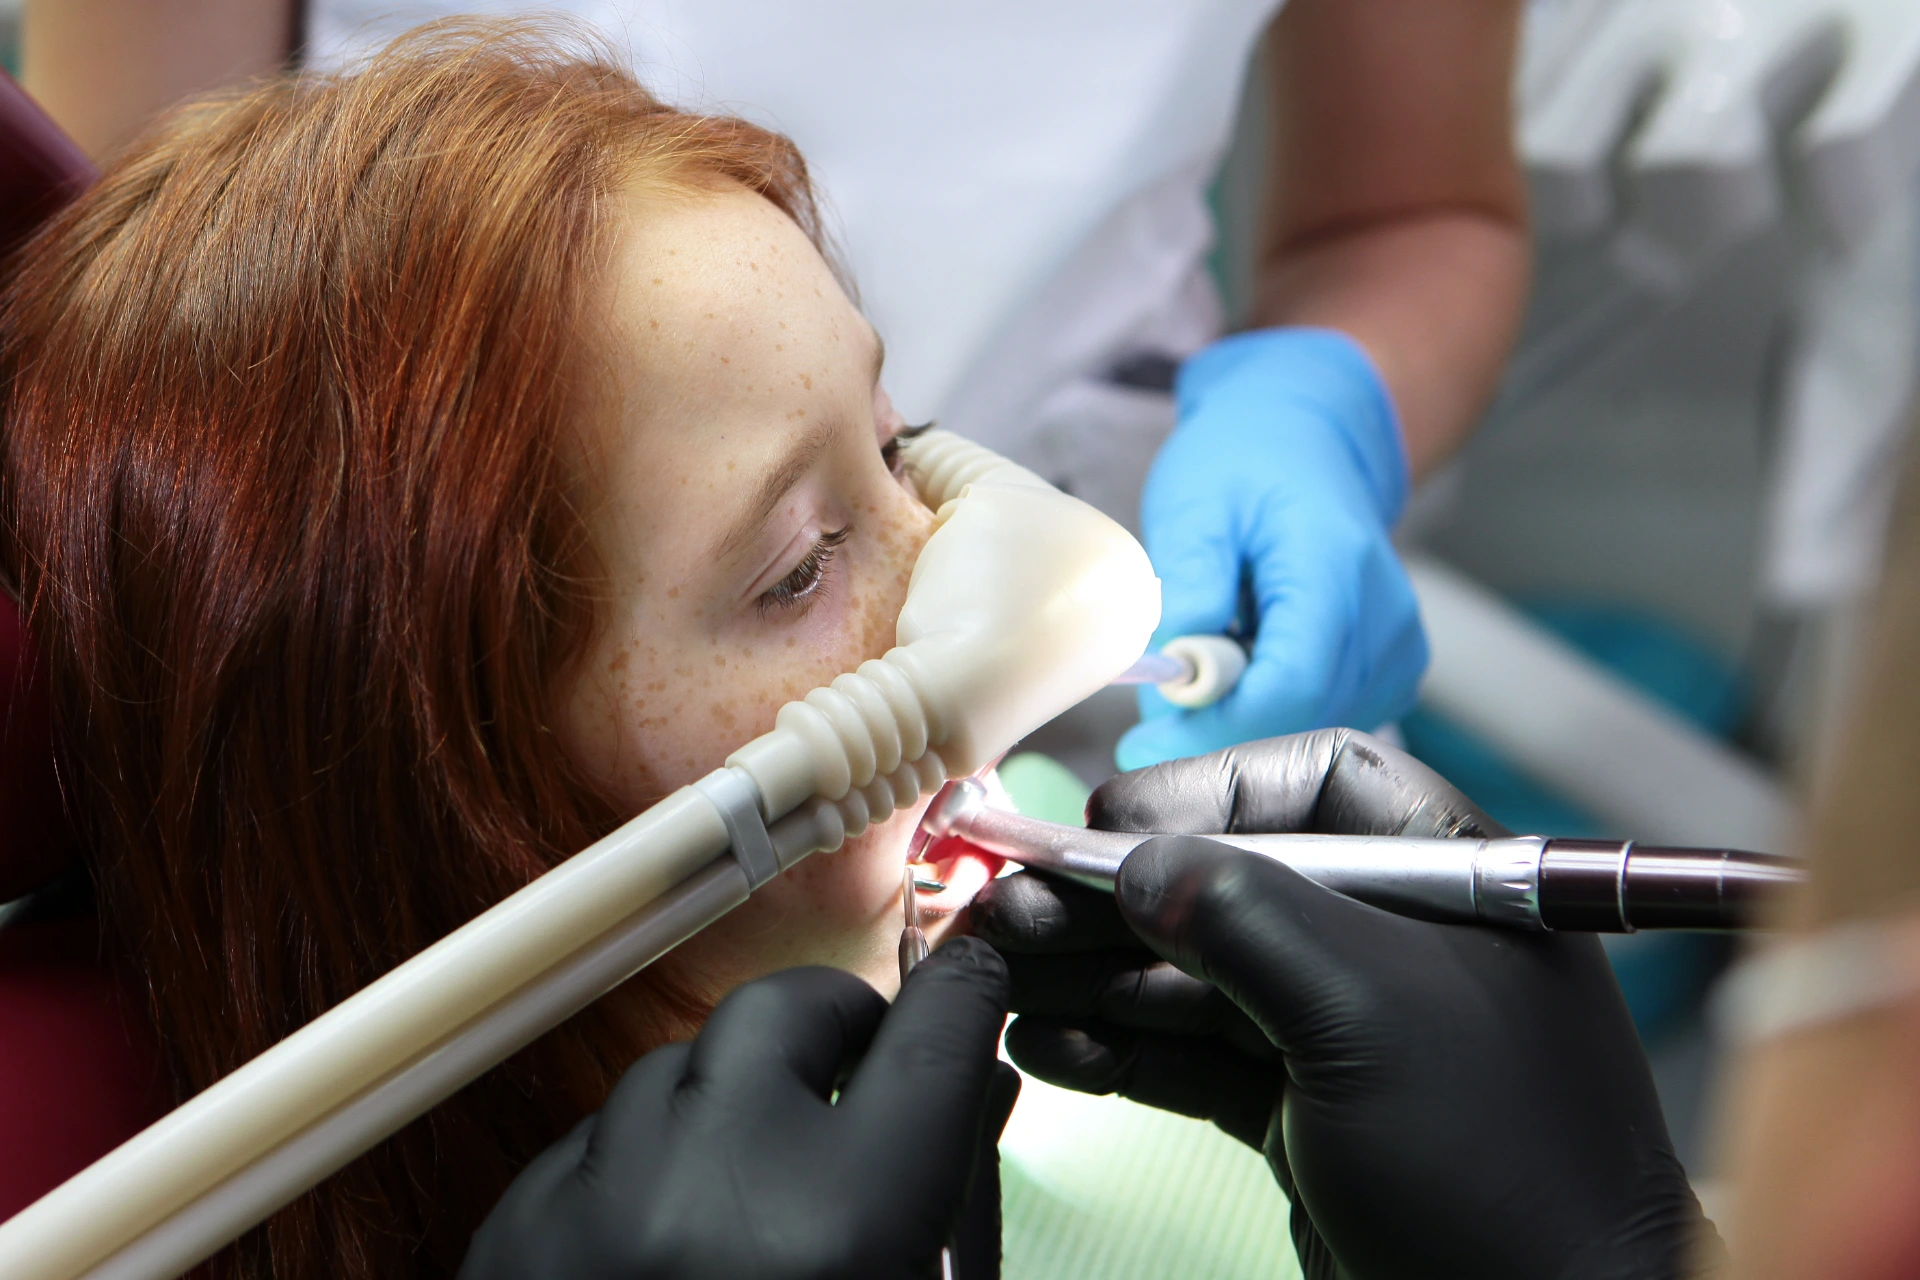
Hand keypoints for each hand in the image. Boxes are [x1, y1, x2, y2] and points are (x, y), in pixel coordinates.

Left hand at [460, 938, 1018, 1279]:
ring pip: (683, 1067)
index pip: (932, 1036)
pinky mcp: (510, 1235)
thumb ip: (949, 1208)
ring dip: (733, 1106)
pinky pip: (597, 1142)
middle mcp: (710, 1193)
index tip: (969, 981)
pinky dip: (642, 1169)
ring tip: (751, 1199)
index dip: (964, 993)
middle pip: (791, 1008)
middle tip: (859, 1077)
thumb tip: (970, 1087)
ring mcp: (592, 1205)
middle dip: (838, 1029)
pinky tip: (667, 1251)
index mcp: (842, 1234)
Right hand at [974, 731, 1720, 1279]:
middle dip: (1116, 898)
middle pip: (1232, 885)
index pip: (1318, 786)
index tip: (1111, 823)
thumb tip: (1141, 865)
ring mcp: (1344, 1034)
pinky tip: (1048, 1045)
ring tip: (1002, 973)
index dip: (1207, 791)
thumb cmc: (1501, 1166)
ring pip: (1197, 976)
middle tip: (1012, 906)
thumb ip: (1249, 921)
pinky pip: (1193, 1058)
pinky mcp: (1302, 1115)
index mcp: (1450, 881)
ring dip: (1096, 974)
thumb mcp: (1371, 1015)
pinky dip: (1119, 1051)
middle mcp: (1393, 944)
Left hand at [1118, 329, 1426, 770]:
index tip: (1144, 747)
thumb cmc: (1247, 460)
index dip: (1216, 732)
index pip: (1290, 686)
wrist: (1310, 437)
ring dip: (1245, 727)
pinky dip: (1275, 716)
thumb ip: (1190, 582)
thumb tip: (1176, 671)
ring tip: (1200, 674)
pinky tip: (1245, 672)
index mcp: (1334, 565)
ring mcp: (1398, 646)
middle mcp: (1384, 614)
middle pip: (1304, 721)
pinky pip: (1328, 721)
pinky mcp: (1393, 669)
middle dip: (1218, 738)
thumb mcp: (1195, 501)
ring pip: (1315, 732)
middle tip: (1149, 729)